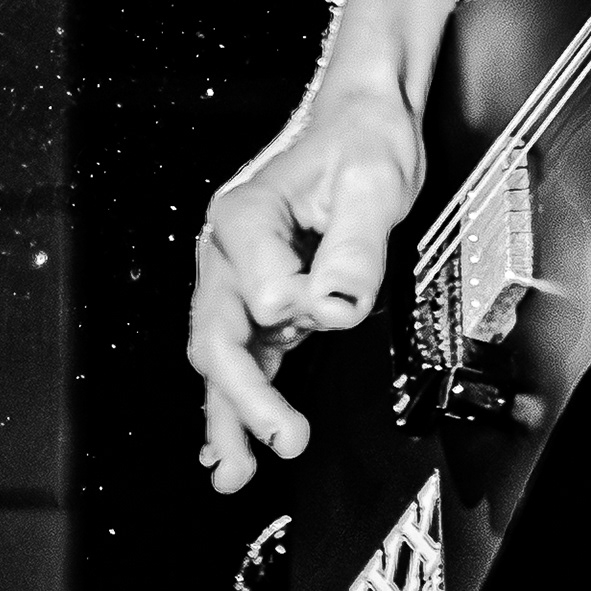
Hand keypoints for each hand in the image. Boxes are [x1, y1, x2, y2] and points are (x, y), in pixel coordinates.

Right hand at [191, 78, 424, 494]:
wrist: (362, 118)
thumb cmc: (361, 138)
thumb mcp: (371, 183)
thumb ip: (353, 247)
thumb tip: (334, 306)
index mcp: (245, 218)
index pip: (256, 292)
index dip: (297, 310)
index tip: (334, 308)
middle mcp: (230, 250)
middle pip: (219, 337)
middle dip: (244, 398)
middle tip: (282, 439)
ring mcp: (240, 276)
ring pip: (222, 357)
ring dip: (228, 414)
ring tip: (235, 472)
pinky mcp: (261, 296)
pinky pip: (242, 356)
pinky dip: (236, 400)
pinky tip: (229, 444)